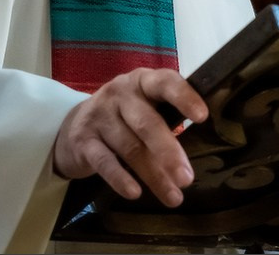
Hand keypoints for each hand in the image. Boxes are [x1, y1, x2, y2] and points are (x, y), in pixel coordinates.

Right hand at [53, 68, 208, 206]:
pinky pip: (105, 162)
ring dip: (153, 175)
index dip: (184, 97)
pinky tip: (135, 193)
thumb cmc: (124, 116)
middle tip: (187, 178)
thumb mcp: (144, 105)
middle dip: (169, 152)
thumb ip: (168, 116)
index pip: (165, 83)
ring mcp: (99, 116)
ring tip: (173, 196)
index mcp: (143, 81)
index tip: (203, 117)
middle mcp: (120, 93)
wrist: (73, 125)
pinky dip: (120, 179)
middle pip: (147, 123)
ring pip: (130, 148)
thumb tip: (205, 142)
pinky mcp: (83, 141)